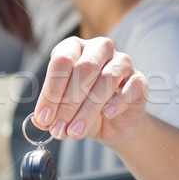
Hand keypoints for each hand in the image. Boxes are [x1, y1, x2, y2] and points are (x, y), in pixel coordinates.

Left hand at [32, 36, 147, 146]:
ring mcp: (122, 61)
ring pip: (107, 78)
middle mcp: (99, 49)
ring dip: (89, 109)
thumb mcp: (62, 112)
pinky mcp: (139, 79)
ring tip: (76, 132)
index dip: (51, 91)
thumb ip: (50, 113)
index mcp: (75, 48)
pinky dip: (117, 102)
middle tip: (59, 128)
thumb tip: (38, 120)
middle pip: (84, 68)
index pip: (62, 61)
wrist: (114, 124)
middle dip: (68, 103)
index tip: (45, 117)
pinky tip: (106, 115)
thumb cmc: (84, 109)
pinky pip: (132, 86)